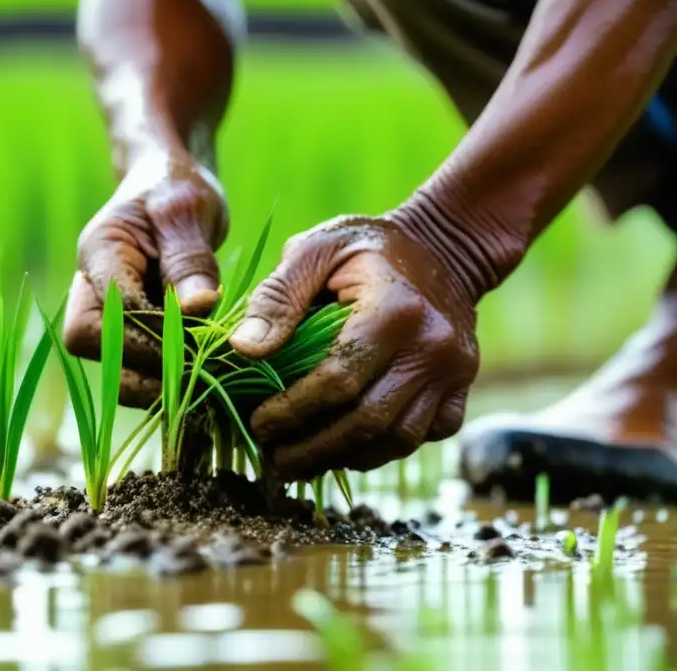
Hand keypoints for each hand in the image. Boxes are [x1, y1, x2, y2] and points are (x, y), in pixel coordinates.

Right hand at [63, 155, 228, 406]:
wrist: (170, 184)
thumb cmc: (178, 187)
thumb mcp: (189, 211)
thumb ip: (190, 258)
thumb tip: (199, 307)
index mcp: (99, 250)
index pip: (111, 308)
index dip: (152, 333)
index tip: (202, 343)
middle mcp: (89, 283)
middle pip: (92, 343)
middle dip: (142, 365)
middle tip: (201, 375)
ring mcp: (101, 308)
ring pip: (109, 361)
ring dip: (152, 378)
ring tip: (206, 380)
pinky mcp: (123, 325)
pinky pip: (132, 362)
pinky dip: (163, 374)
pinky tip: (203, 374)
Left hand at [229, 214, 479, 478]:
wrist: (442, 245)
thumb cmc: (364, 246)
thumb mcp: (314, 250)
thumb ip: (277, 297)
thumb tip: (242, 349)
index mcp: (393, 310)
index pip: (338, 381)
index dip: (292, 412)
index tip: (258, 425)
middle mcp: (432, 346)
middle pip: (368, 421)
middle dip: (315, 449)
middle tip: (275, 460)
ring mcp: (455, 370)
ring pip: (400, 439)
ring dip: (347, 458)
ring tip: (304, 461)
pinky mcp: (464, 384)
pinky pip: (428, 434)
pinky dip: (387, 448)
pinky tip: (349, 447)